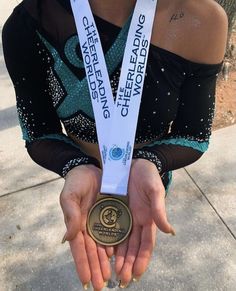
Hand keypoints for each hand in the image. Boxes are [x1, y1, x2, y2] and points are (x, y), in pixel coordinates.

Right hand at [60, 165, 110, 289]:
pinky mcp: (113, 215)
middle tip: (100, 285)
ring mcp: (101, 222)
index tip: (86, 280)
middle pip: (92, 251)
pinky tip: (118, 258)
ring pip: (103, 246)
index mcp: (77, 222)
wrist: (91, 167)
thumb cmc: (77, 181)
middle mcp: (89, 226)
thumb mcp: (70, 196)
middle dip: (96, 268)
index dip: (82, 263)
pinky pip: (115, 233)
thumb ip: (70, 215)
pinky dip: (116, 246)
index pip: (79, 247)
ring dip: (106, 262)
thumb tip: (67, 238)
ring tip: (111, 277)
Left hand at [115, 159, 174, 286]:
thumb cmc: (147, 174)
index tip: (137, 275)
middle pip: (133, 247)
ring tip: (113, 272)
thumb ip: (159, 209)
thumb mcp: (154, 190)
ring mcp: (126, 217)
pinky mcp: (114, 210)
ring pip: (122, 242)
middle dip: (129, 263)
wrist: (131, 162)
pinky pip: (112, 229)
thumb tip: (169, 231)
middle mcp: (137, 221)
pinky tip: (104, 253)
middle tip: (122, 280)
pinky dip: (110, 242)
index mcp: (148, 218)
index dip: (142, 259)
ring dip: (119, 257)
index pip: (146, 244)